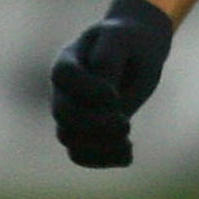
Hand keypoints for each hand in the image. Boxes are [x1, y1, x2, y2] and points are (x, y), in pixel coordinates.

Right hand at [50, 0, 175, 168]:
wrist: (135, 49)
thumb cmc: (131, 42)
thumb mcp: (125, 39)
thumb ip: (110, 60)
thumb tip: (105, 96)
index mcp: (69, 59)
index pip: (64, 75)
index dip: (87, 88)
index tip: (115, 94)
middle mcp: (63, 88)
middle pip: (63, 113)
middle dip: (95, 123)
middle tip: (126, 124)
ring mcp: (70, 111)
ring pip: (67, 137)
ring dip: (99, 145)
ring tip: (128, 141)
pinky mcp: (83, 129)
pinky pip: (79, 154)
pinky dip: (102, 159)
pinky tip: (128, 155)